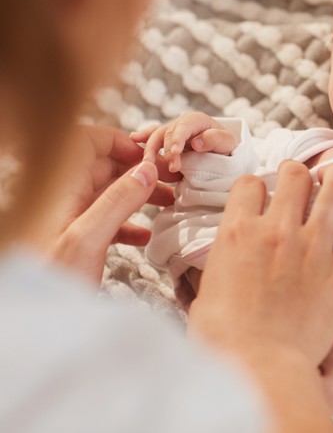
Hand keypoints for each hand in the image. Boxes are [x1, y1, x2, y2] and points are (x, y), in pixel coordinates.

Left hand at [34, 125, 178, 282]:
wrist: (32, 321)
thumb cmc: (49, 281)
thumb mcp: (87, 239)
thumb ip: (118, 202)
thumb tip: (147, 170)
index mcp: (60, 188)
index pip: (88, 141)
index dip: (120, 142)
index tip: (152, 156)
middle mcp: (62, 198)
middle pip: (104, 166)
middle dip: (138, 169)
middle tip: (172, 178)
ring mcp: (67, 219)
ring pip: (107, 193)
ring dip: (138, 194)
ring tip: (168, 203)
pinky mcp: (74, 240)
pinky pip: (104, 220)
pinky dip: (127, 222)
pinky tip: (145, 235)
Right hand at [131, 112, 236, 172]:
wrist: (221, 152)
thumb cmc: (224, 147)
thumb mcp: (227, 143)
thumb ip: (215, 140)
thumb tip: (197, 142)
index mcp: (196, 120)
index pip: (184, 127)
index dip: (178, 139)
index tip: (175, 152)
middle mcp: (181, 123)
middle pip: (168, 133)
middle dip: (167, 150)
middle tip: (172, 168)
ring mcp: (170, 131)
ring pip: (156, 136)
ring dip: (151, 149)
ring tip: (147, 162)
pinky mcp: (164, 141)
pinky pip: (152, 137)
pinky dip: (143, 137)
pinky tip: (133, 139)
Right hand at [187, 161, 332, 366]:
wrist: (259, 367)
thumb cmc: (224, 340)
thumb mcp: (205, 292)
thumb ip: (220, 265)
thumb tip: (222, 261)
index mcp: (239, 233)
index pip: (251, 183)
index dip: (257, 187)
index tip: (262, 197)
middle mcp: (279, 230)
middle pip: (295, 175)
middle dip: (297, 174)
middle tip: (301, 184)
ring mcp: (316, 248)